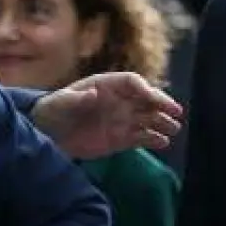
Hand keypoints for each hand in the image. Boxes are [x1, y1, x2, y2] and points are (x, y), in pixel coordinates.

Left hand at [30, 72, 182, 159]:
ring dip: (162, 122)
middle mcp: (119, 100)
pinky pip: (141, 138)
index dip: (144, 88)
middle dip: (162, 103)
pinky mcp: (121, 139)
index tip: (152, 98)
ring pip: (148, 118)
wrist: (48, 135)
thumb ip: (75, 99)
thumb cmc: (53, 111)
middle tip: (176, 112)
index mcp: (106, 85)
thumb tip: (93, 93)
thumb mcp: (60, 103)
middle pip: (146, 99)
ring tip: (175, 128)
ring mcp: (122, 120)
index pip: (132, 82)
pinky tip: (163, 143)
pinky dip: (153, 140)